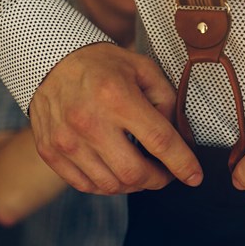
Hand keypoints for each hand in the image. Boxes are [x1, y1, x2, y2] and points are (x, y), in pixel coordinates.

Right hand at [29, 42, 202, 193]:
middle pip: (135, 173)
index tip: (195, 176)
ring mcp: (66, 140)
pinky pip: (85, 185)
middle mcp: (89, 122)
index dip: (183, 163)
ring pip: (111, 185)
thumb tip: (179, 138)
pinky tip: (116, 171)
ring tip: (142, 171)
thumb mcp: (143, 69)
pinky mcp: (49, 151)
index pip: (160, 141)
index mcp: (117, 97)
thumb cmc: (103, 64)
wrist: (50, 60)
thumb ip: (166, 101)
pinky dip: (107, 185)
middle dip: (159, 179)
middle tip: (167, 173)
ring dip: (134, 184)